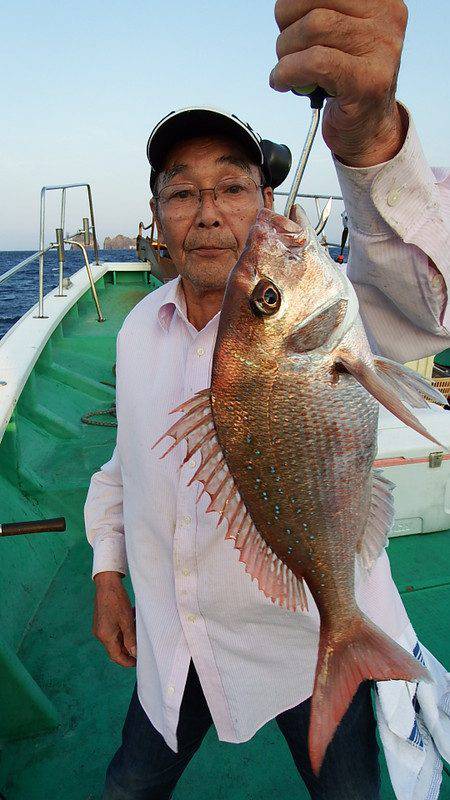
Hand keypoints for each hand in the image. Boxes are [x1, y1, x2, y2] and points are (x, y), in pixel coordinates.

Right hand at [93, 572, 136, 666]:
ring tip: (138, 629)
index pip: (116, 656)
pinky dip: (123, 629)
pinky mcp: (102, 621)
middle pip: (116, 649)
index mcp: (105, 636)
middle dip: (129, 649)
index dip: (127, 662)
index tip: (138, 662)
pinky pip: (114, 631)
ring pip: (116, 639)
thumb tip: (134, 654)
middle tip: (142, 645)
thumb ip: (130, 639)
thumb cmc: (117, 600)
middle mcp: (100, 634)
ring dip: (127, 637)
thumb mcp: (127, 620)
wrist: (107, 583)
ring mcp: (100, 628)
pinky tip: (131, 619)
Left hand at [270, 0, 408, 165]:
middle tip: (286, 49)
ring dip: (285, 52)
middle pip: (314, 3)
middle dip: (286, 25)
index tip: (288, 23)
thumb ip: (320, 13)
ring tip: (287, 69)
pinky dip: (287, 71)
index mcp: (379, 0)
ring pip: (314, 27)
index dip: (295, 3)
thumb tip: (284, 5)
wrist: (368, 127)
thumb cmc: (346, 79)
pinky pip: (315, 62)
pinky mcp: (367, 81)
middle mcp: (386, 18)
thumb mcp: (339, 35)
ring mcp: (381, 50)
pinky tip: (282, 82)